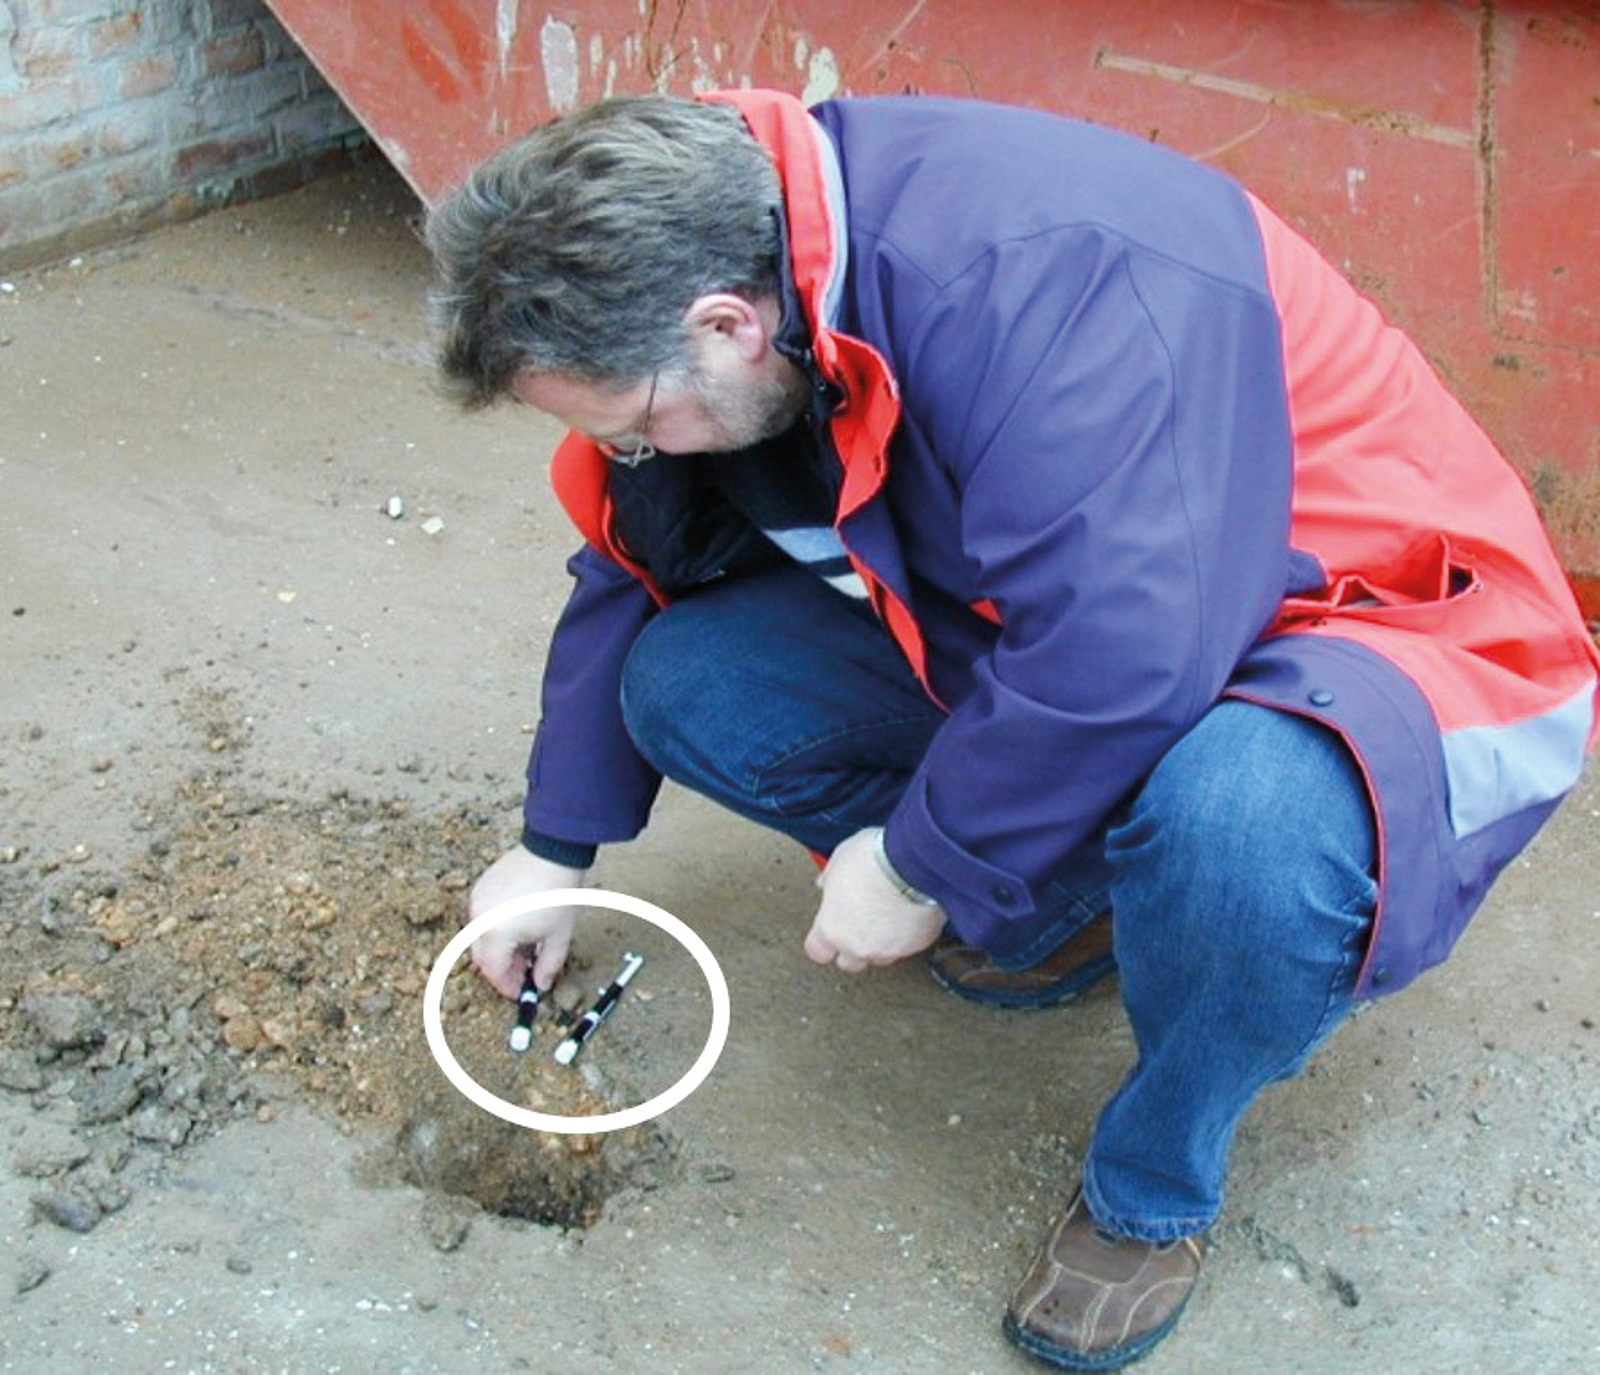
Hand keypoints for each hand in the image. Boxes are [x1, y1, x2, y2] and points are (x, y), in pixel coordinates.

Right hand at [467, 846, 586, 997]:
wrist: (553, 853)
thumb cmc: (558, 894)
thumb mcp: (558, 936)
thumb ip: (548, 966)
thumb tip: (541, 985)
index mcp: (497, 934)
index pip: (494, 972)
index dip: (507, 986)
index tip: (520, 991)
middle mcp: (479, 919)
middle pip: (482, 958)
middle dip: (502, 970)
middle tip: (523, 972)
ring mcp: (477, 901)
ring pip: (479, 939)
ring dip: (497, 950)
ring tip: (524, 947)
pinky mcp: (480, 888)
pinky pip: (481, 918)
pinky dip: (494, 929)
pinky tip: (517, 926)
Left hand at [803, 828, 945, 972]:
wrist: (916, 863)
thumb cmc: (876, 858)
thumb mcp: (840, 858)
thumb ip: (830, 878)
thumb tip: (825, 882)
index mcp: (832, 928)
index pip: (818, 951)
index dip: (823, 942)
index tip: (829, 930)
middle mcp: (857, 946)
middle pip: (848, 961)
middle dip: (852, 945)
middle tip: (859, 921)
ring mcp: (888, 950)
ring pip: (880, 956)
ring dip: (880, 942)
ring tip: (886, 915)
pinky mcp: (916, 946)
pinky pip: (907, 946)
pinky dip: (906, 934)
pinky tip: (907, 913)